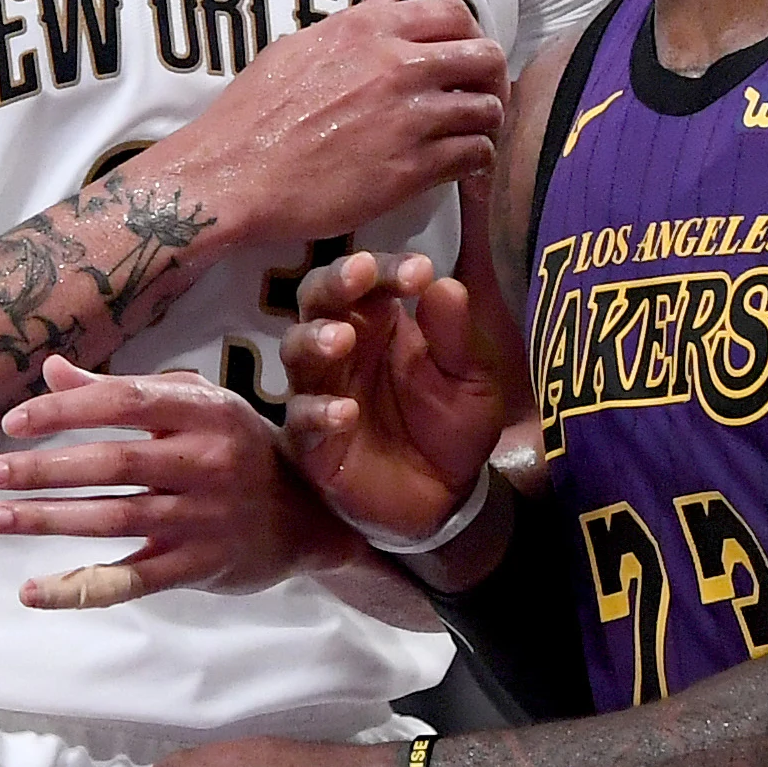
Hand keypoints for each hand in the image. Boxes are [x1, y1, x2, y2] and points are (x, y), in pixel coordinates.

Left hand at [0, 355, 356, 609]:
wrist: (311, 517)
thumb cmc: (241, 449)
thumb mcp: (199, 406)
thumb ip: (126, 389)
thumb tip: (51, 370)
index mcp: (207, 412)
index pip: (125, 403)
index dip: (65, 411)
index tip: (14, 422)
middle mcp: (208, 463)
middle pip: (114, 464)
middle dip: (46, 469)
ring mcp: (204, 519)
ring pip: (115, 519)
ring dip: (50, 520)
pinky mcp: (198, 567)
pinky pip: (130, 580)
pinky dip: (79, 589)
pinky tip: (33, 590)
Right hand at [140, 0, 507, 247]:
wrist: (234, 173)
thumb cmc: (254, 112)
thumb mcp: (298, 48)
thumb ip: (352, 22)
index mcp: (369, 30)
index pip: (454, 12)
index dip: (471, 34)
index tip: (465, 57)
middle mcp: (398, 66)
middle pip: (486, 57)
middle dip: (493, 78)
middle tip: (481, 98)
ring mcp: (409, 118)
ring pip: (488, 109)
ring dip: (486, 123)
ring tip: (472, 137)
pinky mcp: (412, 169)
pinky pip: (474, 154)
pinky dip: (476, 161)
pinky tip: (461, 168)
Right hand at [282, 251, 503, 544]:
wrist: (447, 498)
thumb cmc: (452, 424)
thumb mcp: (471, 380)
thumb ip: (457, 337)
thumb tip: (446, 284)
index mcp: (380, 321)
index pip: (371, 280)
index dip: (389, 269)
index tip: (419, 270)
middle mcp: (342, 348)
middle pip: (318, 300)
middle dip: (334, 282)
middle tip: (358, 273)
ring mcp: (321, 391)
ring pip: (296, 351)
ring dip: (315, 339)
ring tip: (342, 339)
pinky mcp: (311, 442)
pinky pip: (301, 420)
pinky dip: (319, 413)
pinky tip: (345, 412)